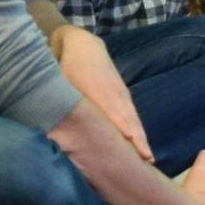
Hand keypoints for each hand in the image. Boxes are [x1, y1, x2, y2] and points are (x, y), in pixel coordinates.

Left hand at [53, 25, 152, 161]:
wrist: (84, 44)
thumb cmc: (68, 66)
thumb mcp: (62, 82)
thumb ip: (62, 104)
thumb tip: (56, 127)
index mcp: (99, 93)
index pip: (113, 115)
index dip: (121, 129)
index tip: (129, 144)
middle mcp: (115, 95)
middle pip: (128, 121)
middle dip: (137, 140)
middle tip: (146, 160)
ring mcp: (122, 95)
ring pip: (133, 120)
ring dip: (141, 138)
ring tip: (148, 157)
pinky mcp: (123, 95)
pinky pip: (133, 116)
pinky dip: (138, 130)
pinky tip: (141, 143)